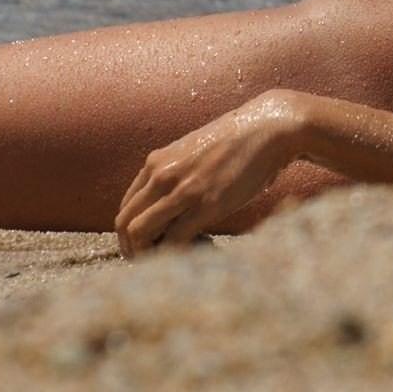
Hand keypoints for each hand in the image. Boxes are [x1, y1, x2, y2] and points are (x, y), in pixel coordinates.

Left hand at [116, 90, 308, 256]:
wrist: (268, 129)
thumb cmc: (238, 143)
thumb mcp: (194, 154)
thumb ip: (177, 175)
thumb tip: (174, 204)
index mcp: (156, 163)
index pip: (126, 207)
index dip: (132, 233)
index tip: (150, 245)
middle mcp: (161, 175)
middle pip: (124, 223)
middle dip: (133, 249)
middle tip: (154, 262)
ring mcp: (183, 189)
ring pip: (140, 233)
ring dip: (149, 254)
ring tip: (172, 261)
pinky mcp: (207, 204)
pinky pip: (175, 240)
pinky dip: (178, 254)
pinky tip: (198, 250)